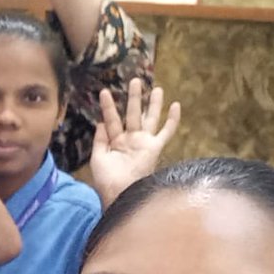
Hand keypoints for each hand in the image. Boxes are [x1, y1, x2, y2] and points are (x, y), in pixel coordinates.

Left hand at [90, 78, 180, 206]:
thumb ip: (99, 140)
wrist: (119, 193)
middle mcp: (130, 140)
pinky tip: (175, 106)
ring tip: (155, 88)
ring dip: (152, 104)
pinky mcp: (155, 148)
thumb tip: (101, 123)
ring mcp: (143, 143)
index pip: (111, 120)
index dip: (108, 106)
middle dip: (134, 98)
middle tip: (135, 80)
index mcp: (115, 142)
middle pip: (132, 114)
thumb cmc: (106, 180)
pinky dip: (172, 120)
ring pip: (149, 118)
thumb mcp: (97, 158)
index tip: (105, 92)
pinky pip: (166, 132)